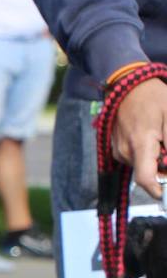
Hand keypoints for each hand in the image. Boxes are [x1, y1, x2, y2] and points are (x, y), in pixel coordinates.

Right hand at [111, 78, 166, 199]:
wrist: (127, 86)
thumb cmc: (154, 98)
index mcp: (140, 143)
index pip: (146, 179)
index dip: (159, 191)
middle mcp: (125, 152)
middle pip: (148, 173)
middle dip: (164, 168)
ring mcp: (118, 151)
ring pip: (143, 166)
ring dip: (156, 159)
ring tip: (160, 136)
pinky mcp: (116, 149)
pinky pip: (136, 158)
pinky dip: (147, 153)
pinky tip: (150, 136)